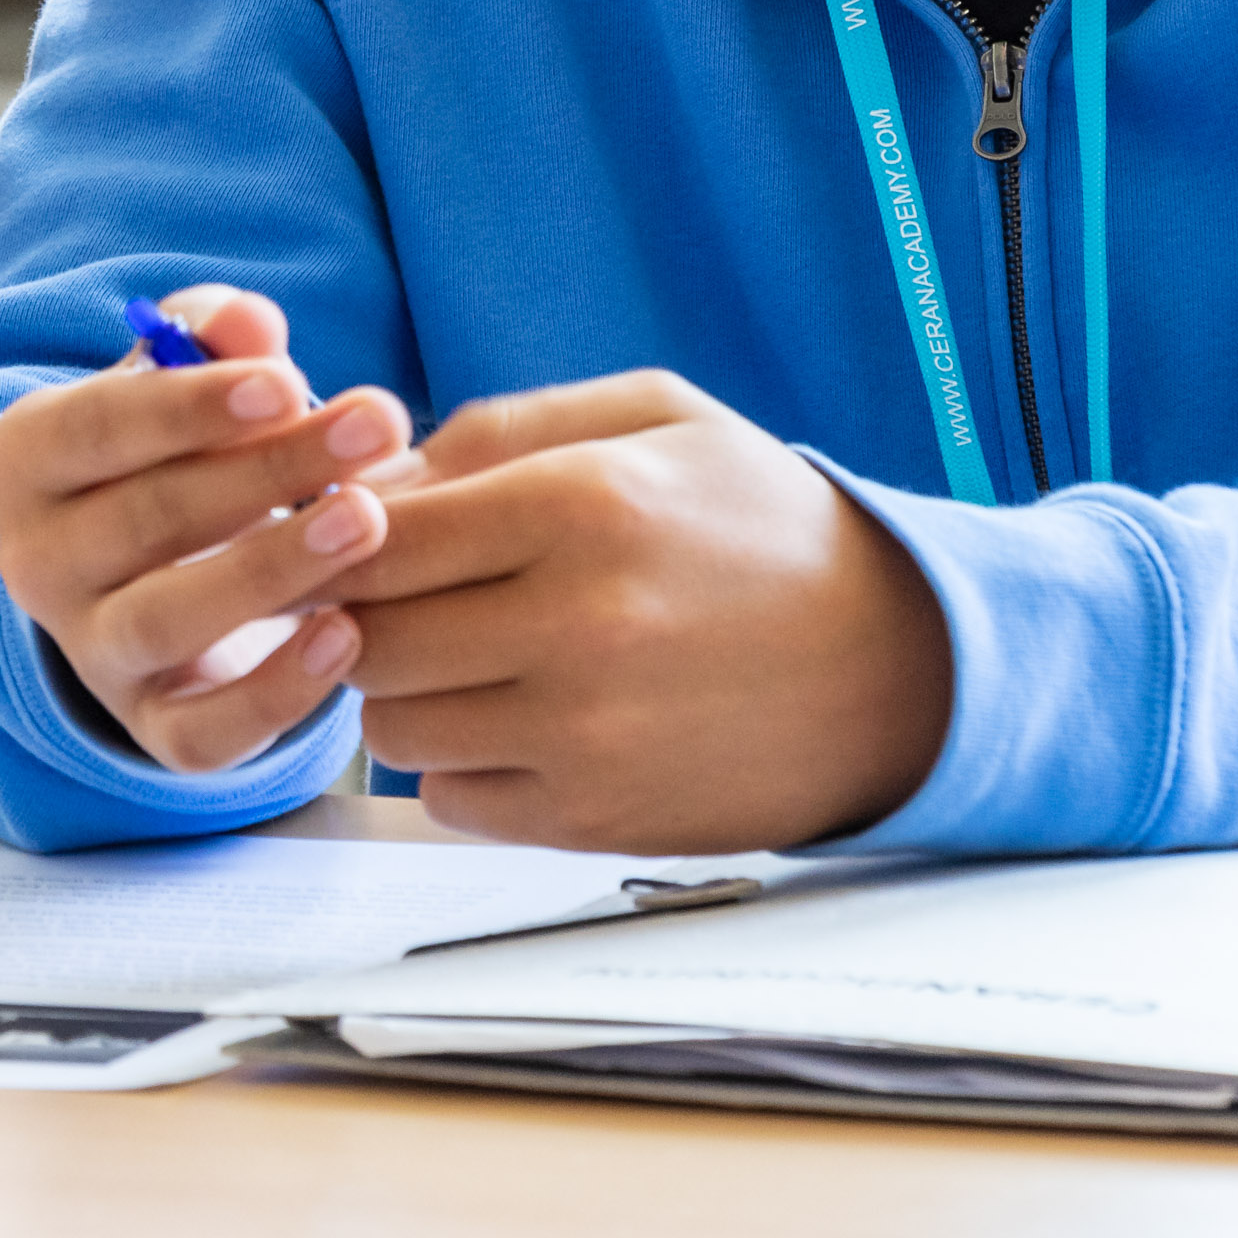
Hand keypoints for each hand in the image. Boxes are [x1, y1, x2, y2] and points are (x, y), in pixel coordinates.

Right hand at [0, 286, 415, 776]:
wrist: (151, 579)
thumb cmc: (176, 453)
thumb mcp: (180, 382)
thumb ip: (212, 338)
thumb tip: (250, 321)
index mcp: (28, 459)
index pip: (99, 426)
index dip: (194, 406)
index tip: (291, 382)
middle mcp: (36, 562)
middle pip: (147, 516)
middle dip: (269, 469)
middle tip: (377, 426)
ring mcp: (89, 653)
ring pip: (166, 619)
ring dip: (272, 568)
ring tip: (367, 519)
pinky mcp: (151, 728)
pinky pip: (201, 732)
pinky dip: (276, 692)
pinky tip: (350, 633)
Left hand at [332, 370, 951, 852]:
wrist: (898, 667)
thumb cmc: (762, 525)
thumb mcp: (656, 418)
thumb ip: (504, 426)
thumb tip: (371, 478)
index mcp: (586, 505)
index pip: (375, 533)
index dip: (340, 531)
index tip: (354, 529)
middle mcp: (578, 624)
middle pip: (367, 634)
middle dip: (362, 610)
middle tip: (405, 593)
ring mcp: (584, 736)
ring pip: (394, 724)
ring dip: (407, 686)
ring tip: (469, 652)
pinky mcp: (594, 819)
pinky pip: (447, 797)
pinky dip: (459, 760)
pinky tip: (516, 716)